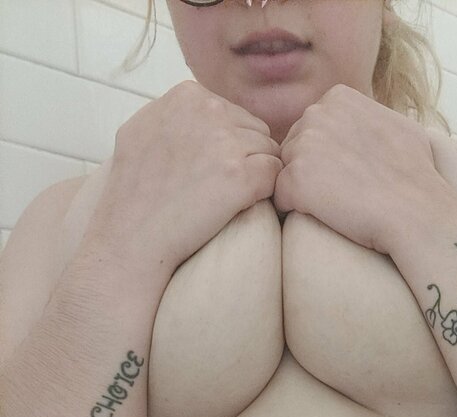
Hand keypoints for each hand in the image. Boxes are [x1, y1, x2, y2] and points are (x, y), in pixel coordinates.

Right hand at [87, 81, 281, 276]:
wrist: (132, 234)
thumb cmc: (134, 190)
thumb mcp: (144, 129)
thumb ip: (177, 112)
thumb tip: (204, 106)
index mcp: (188, 94)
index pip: (234, 113)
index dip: (230, 144)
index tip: (210, 168)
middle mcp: (209, 110)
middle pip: (256, 131)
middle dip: (247, 157)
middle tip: (221, 187)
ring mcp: (227, 142)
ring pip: (270, 153)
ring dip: (258, 176)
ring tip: (228, 197)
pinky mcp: (242, 176)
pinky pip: (275, 176)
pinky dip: (266, 193)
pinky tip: (242, 206)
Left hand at [274, 83, 446, 254]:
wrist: (417, 211)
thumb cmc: (417, 175)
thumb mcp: (398, 125)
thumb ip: (370, 116)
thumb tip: (366, 120)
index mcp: (338, 98)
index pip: (314, 128)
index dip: (329, 156)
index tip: (354, 173)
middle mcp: (316, 113)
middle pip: (296, 147)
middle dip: (312, 171)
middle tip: (344, 194)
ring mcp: (303, 145)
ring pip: (287, 172)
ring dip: (304, 192)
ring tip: (337, 206)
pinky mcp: (295, 180)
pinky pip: (280, 198)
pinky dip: (295, 212)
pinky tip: (324, 218)